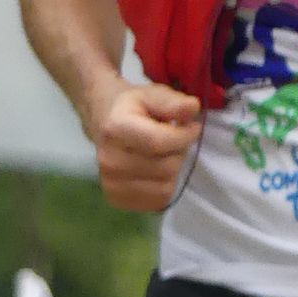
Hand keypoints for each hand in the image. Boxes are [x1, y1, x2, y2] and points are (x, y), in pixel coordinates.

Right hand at [90, 80, 202, 212]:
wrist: (104, 122)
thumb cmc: (135, 109)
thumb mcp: (153, 95)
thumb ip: (173, 102)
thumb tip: (193, 107)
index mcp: (115, 129)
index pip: (159, 142)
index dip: (184, 136)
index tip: (192, 127)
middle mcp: (109, 160)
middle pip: (165, 167)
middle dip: (178, 152)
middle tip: (173, 141)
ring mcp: (110, 183)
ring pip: (164, 187)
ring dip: (172, 171)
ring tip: (163, 155)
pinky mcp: (116, 199)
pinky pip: (158, 201)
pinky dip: (164, 186)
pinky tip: (155, 171)